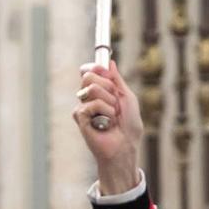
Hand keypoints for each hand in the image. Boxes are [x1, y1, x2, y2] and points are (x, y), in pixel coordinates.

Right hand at [73, 60, 142, 194]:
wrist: (126, 146)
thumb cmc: (129, 126)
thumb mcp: (127, 98)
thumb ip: (117, 80)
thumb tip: (110, 62)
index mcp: (101, 92)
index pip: (90, 71)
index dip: (96, 67)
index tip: (104, 70)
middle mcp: (89, 98)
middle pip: (89, 75)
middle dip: (107, 85)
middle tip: (115, 100)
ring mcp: (83, 107)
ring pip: (91, 88)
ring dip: (109, 101)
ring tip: (113, 116)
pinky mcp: (79, 117)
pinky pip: (92, 104)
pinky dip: (104, 112)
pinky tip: (106, 124)